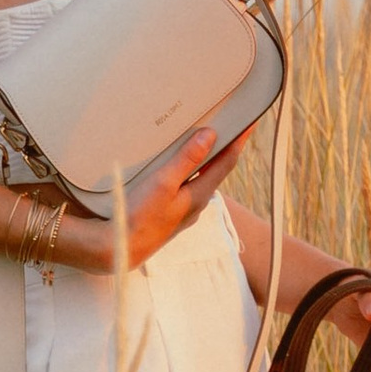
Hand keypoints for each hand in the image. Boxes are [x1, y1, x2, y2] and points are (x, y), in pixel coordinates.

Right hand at [88, 127, 243, 273]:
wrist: (119, 249)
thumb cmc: (140, 217)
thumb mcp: (163, 183)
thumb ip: (187, 160)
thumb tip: (209, 136)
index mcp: (200, 195)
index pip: (227, 162)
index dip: (240, 140)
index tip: (251, 122)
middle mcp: (196, 204)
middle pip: (217, 170)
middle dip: (224, 148)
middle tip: (228, 127)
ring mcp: (184, 211)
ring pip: (201, 179)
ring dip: (205, 160)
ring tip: (205, 142)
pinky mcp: (170, 214)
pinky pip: (187, 187)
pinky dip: (189, 171)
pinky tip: (178, 168)